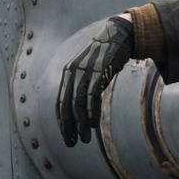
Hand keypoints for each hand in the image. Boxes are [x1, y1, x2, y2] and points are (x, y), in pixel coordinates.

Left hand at [56, 15, 134, 146]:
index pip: (60, 102)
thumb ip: (85, 85)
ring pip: (78, 103)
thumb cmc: (106, 56)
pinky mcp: (98, 72)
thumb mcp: (91, 71)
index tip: (66, 136)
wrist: (118, 36)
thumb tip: (84, 105)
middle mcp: (73, 73)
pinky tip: (94, 124)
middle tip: (72, 143)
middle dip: (69, 126)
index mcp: (68, 74)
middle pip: (66, 105)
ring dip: (81, 123)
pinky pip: (92, 96)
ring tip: (85, 138)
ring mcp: (85, 72)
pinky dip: (92, 111)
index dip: (62, 121)